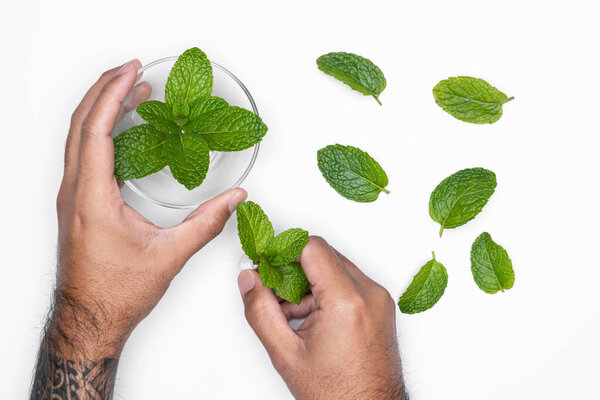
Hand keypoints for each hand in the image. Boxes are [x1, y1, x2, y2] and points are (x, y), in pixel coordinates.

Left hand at [51, 59, 246, 357]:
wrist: (88, 320)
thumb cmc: (117, 294)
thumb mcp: (169, 256)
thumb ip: (207, 223)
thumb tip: (235, 198)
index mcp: (92, 198)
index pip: (95, 130)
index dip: (113, 95)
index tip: (133, 72)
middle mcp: (74, 192)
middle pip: (80, 124)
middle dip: (105, 90)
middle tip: (134, 71)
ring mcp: (71, 197)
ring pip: (77, 137)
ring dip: (100, 109)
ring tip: (131, 92)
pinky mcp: (76, 204)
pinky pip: (82, 154)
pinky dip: (99, 131)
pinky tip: (122, 131)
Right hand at [237, 236, 406, 399]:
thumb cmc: (338, 394)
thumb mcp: (286, 354)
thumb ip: (261, 311)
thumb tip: (249, 280)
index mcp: (347, 301)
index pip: (312, 247)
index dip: (283, 250)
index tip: (266, 262)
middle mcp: (369, 293)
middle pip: (323, 255)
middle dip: (293, 268)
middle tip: (272, 289)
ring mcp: (378, 299)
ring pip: (335, 267)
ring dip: (308, 281)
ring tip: (292, 313)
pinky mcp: (380, 306)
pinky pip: (348, 282)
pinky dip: (326, 291)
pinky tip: (310, 317)